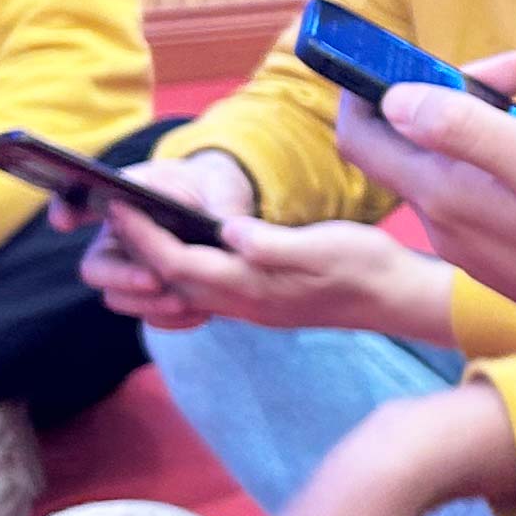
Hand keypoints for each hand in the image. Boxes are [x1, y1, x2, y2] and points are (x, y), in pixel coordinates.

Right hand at [72, 151, 255, 331]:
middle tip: (152, 279)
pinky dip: (172, 320)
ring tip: (180, 300)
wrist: (228, 215)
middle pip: (95, 268)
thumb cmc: (212, 188)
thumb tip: (224, 229)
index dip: (64, 210)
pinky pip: (153, 318)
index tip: (65, 220)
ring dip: (146, 304)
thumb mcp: (215, 181)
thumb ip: (214, 201)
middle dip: (120, 276)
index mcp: (119, 205)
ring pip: (119, 299)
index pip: (75, 204)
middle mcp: (117, 243)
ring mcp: (132, 275)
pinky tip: (200, 313)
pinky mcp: (157, 300)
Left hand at [91, 213, 459, 342]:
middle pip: (174, 282)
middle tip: (116, 216)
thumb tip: (227, 231)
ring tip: (141, 231)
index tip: (120, 207)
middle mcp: (247, 303)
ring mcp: (256, 307)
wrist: (399, 298)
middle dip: (140, 250)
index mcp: (254, 286)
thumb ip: (271, 243)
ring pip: (189, 291)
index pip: (181, 263)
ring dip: (158, 264)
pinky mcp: (266, 304)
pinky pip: (210, 293)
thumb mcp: (322, 244)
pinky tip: (187, 252)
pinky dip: (186, 273)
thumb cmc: (366, 266)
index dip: (145, 237)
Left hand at [332, 58, 515, 381]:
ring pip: (487, 162)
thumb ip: (464, 128)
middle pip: (432, 139)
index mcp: (446, 198)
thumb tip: (394, 98)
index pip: (364, 136)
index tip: (418, 54)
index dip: (374, 85)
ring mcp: (489, 245)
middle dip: (482, 94)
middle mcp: (454, 226)